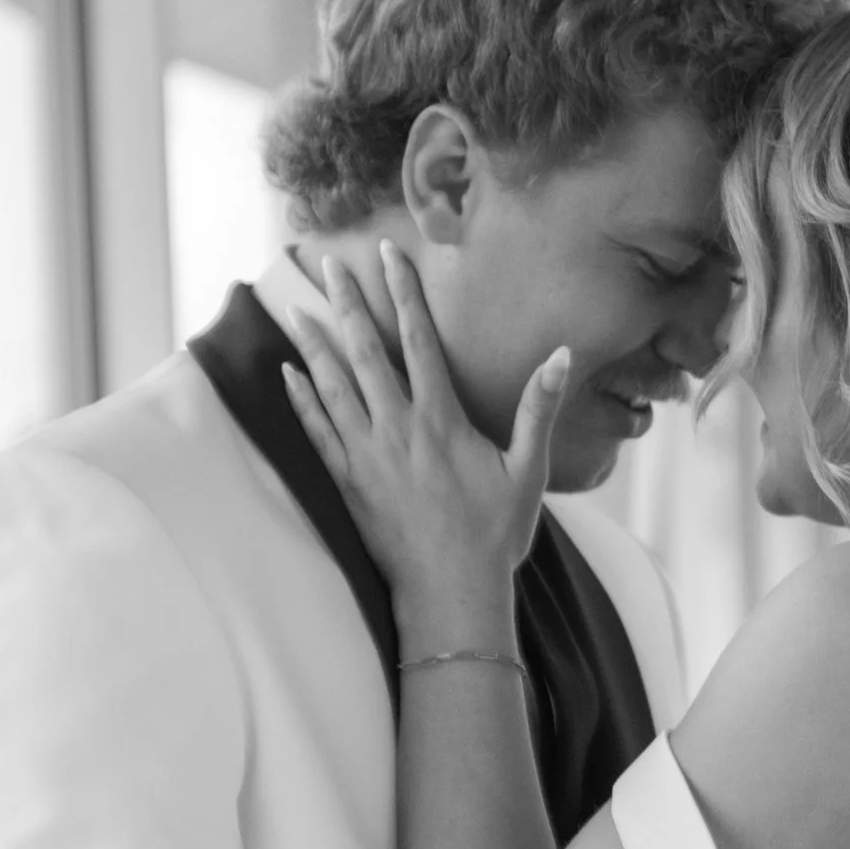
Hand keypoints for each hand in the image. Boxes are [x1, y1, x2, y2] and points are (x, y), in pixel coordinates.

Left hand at [280, 244, 571, 651]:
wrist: (450, 594)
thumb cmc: (493, 536)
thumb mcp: (527, 471)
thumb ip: (538, 408)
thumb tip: (561, 355)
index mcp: (441, 420)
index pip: (418, 340)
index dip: (403, 292)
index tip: (387, 254)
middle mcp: (397, 430)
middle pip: (365, 351)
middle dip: (346, 303)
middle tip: (326, 263)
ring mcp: (367, 456)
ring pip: (332, 386)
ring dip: (314, 344)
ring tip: (295, 307)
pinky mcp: (349, 484)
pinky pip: (317, 432)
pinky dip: (302, 401)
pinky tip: (288, 375)